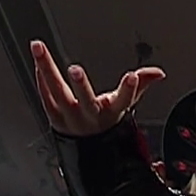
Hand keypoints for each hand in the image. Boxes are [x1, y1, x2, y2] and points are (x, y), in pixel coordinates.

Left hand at [31, 40, 163, 135]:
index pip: (124, 100)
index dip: (129, 89)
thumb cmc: (105, 120)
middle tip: (75, 69)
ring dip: (47, 69)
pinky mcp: (54, 116)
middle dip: (81, 86)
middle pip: (86, 101)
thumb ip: (141, 84)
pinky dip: (41, 78)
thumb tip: (158, 73)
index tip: (132, 76)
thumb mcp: (125, 103)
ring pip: (57, 94)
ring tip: (39, 48)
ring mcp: (70, 117)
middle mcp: (90, 116)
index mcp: (111, 112)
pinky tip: (38, 61)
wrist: (87, 147)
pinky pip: (45, 96)